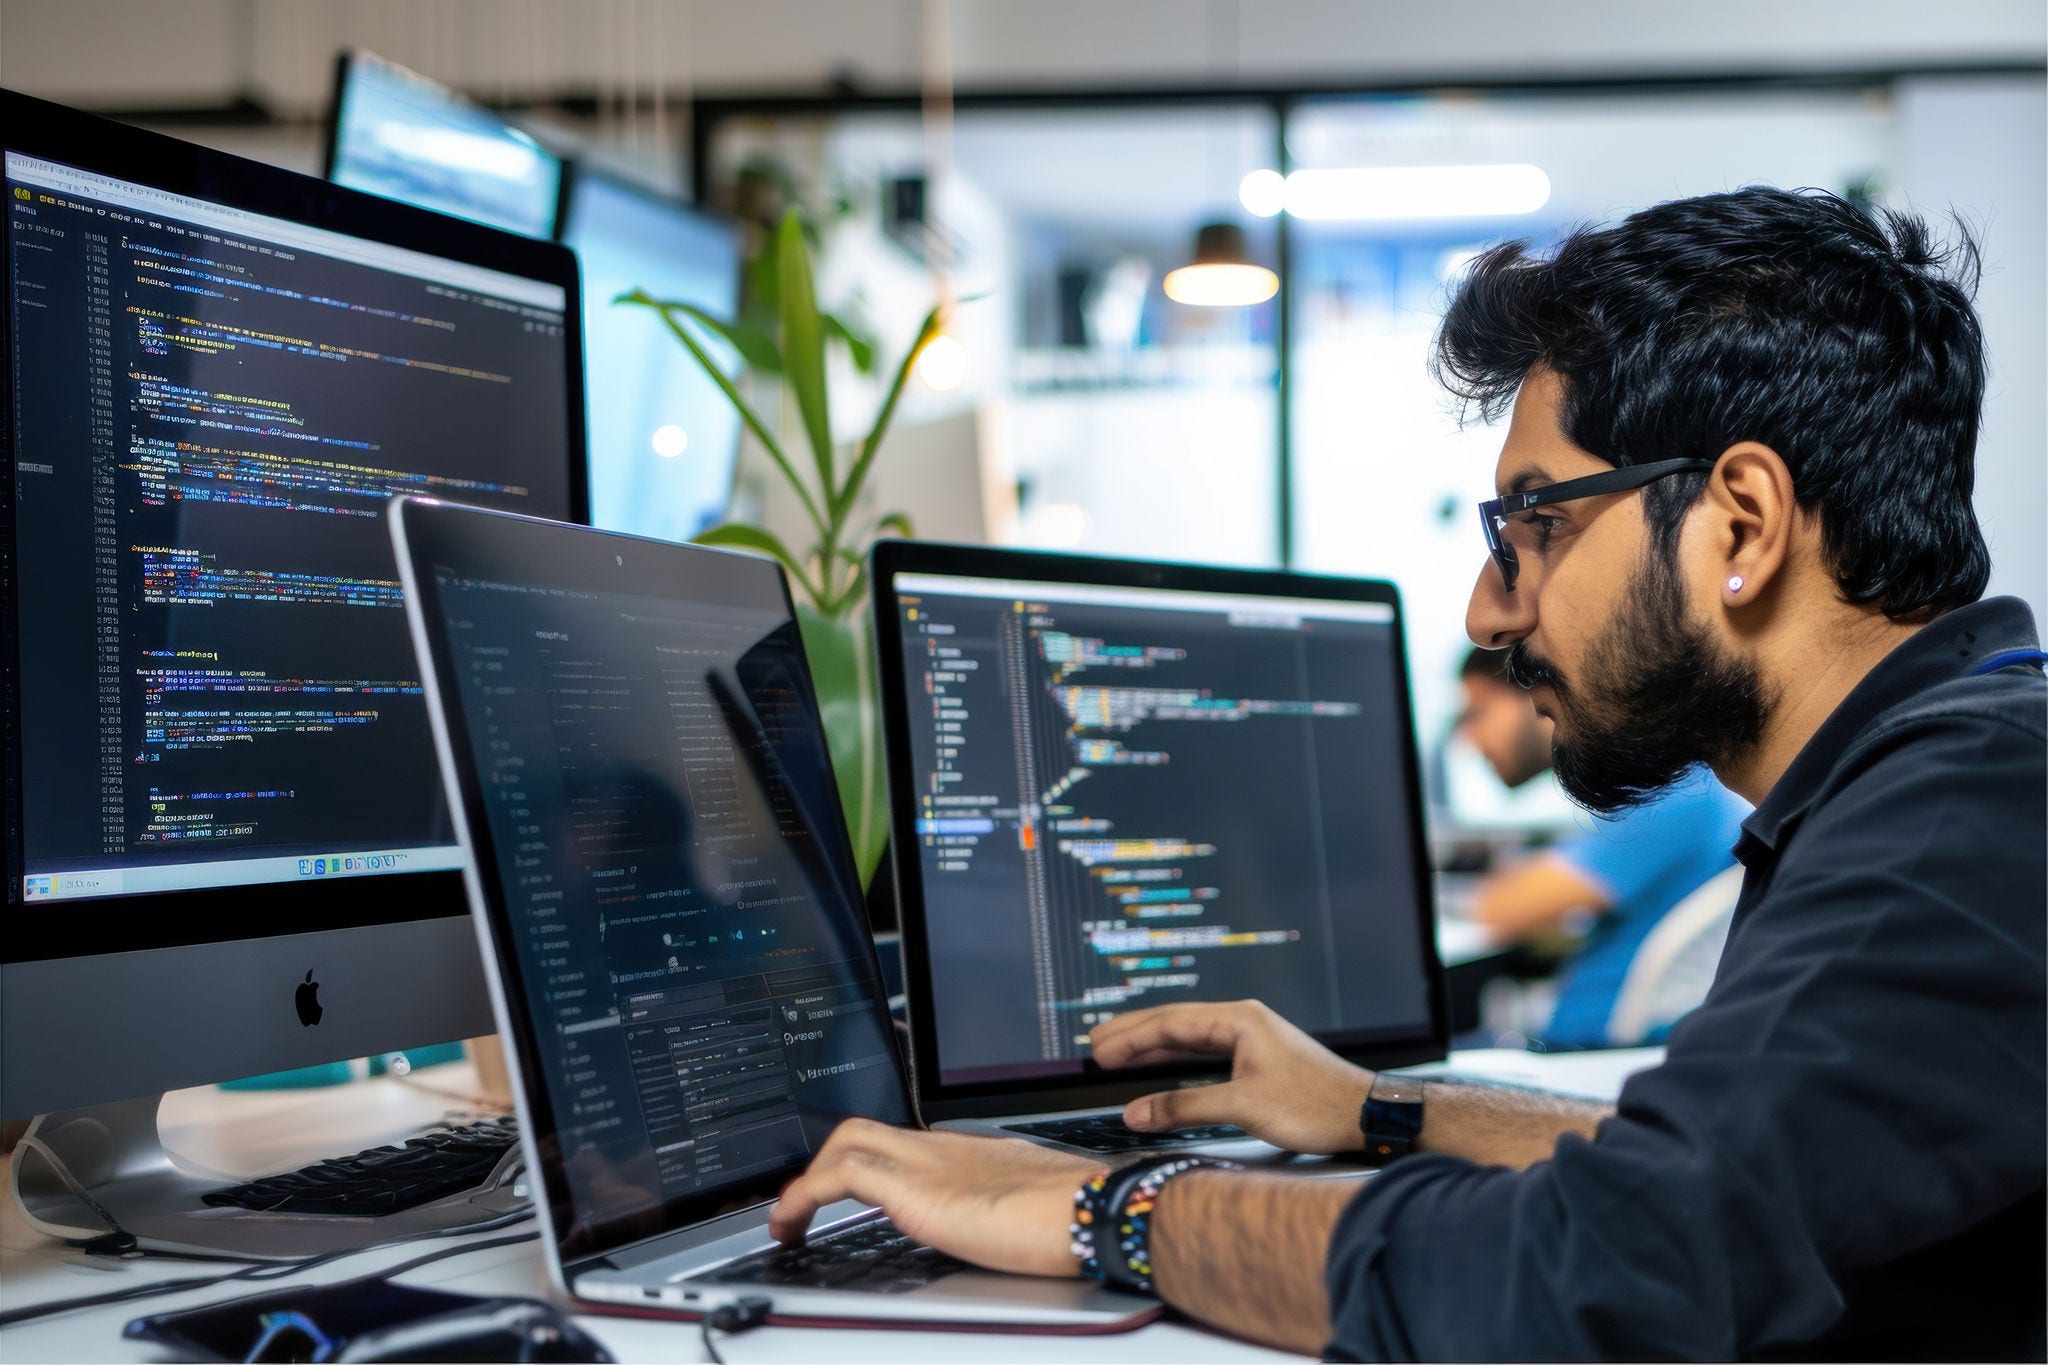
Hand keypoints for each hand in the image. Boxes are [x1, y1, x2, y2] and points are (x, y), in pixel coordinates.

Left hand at [769, 1119, 1105, 1276]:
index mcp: (971, 1154)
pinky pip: (842, 1175)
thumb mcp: (1030, 1208)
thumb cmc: (1081, 1216)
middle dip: (825, 1163)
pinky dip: (804, 1195)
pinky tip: (791, 1225)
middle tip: (805, 1206)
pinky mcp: (916, 1189)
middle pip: (866, 1130)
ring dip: (808, 1181)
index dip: (864, 1163)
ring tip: (788, 1222)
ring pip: (848, 1140)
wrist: (1095, 1210)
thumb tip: (1001, 1231)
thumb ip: (1004, 1210)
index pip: (903, 1144)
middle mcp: (945, 1149)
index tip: (846, 1195)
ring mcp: (929, 1162)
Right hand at [1088, 1000, 1374, 1154]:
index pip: (1171, 1023)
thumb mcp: (1243, 1106)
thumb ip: (1184, 1106)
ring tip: (1119, 1053)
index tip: (1099, 1050)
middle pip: (1176, 1023)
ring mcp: (1252, 1037)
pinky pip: (1206, 1052)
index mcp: (1239, 1020)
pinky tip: (1162, 1066)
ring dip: (1154, 1046)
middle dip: (1134, 1033)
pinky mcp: (1259, 1057)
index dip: (1131, 1037)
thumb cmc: (1315, 1104)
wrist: (1365, 1113)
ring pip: (1190, 1037)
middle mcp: (1244, 1021)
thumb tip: (1137, 1111)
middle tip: (1096, 1043)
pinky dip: (1178, 1059)